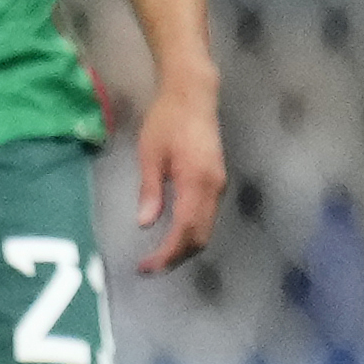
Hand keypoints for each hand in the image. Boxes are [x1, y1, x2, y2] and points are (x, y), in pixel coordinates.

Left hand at [132, 76, 225, 272]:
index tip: (146, 267)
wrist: (193, 95)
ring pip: (206, 229)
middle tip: (149, 268)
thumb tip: (145, 223)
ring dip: (184, 247)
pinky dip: (191, 233)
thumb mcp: (150, 154)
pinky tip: (172, 236)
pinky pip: (206, 217)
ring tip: (158, 257)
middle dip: (176, 257)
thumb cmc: (167, 120)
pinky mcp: (216, 182)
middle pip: (200, 236)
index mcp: (197, 182)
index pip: (185, 231)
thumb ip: (150, 191)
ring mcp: (218, 186)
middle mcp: (214, 188)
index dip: (167, 254)